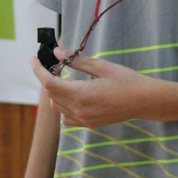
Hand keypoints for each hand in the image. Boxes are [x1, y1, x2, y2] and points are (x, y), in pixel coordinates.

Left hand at [31, 49, 152, 128]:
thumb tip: (58, 53)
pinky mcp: (90, 124)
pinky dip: (63, 107)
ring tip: (63, 78)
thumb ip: (77, 61)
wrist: (144, 101)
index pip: (49, 83)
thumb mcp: (102, 66)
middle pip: (51, 94)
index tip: (33, 59)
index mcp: (81, 94)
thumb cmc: (126, 80)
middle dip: (47, 78)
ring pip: (57, 107)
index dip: (38, 70)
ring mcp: (84, 120)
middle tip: (54, 65)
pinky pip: (67, 118)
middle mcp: (79, 110)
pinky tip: (72, 96)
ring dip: (55, 92)